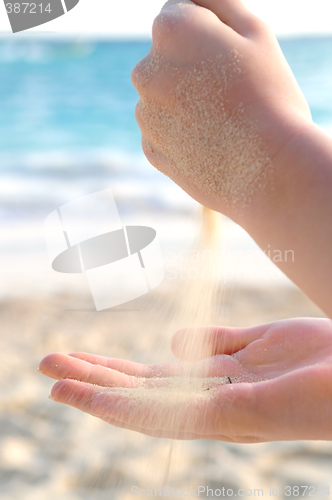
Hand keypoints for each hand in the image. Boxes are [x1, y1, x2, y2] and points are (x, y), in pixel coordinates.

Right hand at [39, 318, 331, 441]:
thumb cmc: (320, 357)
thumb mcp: (261, 342)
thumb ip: (218, 342)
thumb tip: (173, 342)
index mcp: (217, 383)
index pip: (153, 380)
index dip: (114, 372)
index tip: (79, 359)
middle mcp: (209, 402)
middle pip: (140, 391)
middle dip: (93, 378)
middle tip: (47, 364)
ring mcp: (216, 412)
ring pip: (142, 405)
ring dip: (94, 393)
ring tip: (53, 379)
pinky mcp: (229, 415)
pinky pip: (167, 412)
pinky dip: (123, 406)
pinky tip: (91, 395)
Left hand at [132, 0, 311, 219]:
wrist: (269, 171)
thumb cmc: (270, 98)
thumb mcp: (255, 32)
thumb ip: (218, 2)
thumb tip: (194, 2)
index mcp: (170, 30)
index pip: (180, 15)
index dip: (209, 35)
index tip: (231, 59)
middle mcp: (145, 71)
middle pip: (169, 59)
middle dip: (193, 69)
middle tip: (230, 94)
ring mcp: (144, 114)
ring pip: (165, 97)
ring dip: (186, 103)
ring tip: (223, 123)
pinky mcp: (150, 150)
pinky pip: (163, 132)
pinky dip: (181, 135)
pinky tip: (209, 143)